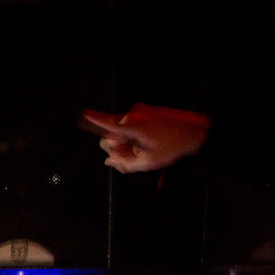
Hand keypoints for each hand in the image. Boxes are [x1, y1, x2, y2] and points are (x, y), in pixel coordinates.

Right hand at [80, 103, 209, 172]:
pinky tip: (143, 144)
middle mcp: (133, 116)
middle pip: (111, 135)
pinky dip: (131, 136)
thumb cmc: (170, 147)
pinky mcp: (143, 111)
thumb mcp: (148, 162)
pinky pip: (128, 125)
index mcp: (134, 127)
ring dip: (125, 143)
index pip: (109, 124)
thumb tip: (108, 161)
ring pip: (120, 131)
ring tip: (143, 150)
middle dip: (116, 148)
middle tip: (131, 156)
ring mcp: (138, 112)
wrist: (192, 133)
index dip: (94, 121)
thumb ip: (124, 163)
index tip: (82, 115)